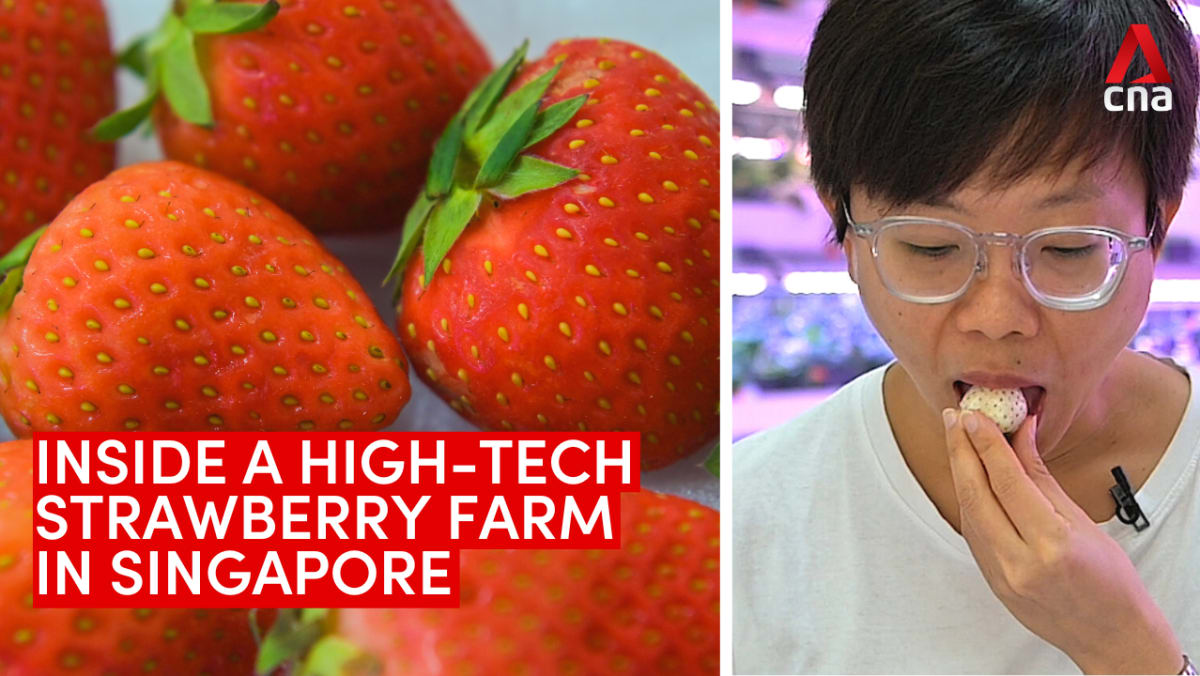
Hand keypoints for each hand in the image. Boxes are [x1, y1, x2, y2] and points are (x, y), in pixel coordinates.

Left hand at [942, 409, 1181, 673]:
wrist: (1110, 635)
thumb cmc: (1109, 579)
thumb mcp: (1082, 521)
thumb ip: (1042, 477)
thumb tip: (1021, 433)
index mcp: (1051, 544)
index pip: (1007, 482)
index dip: (986, 444)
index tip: (974, 415)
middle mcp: (1019, 561)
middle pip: (976, 495)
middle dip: (960, 451)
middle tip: (954, 417)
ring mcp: (1000, 575)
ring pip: (968, 512)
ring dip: (960, 472)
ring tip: (956, 439)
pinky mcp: (991, 582)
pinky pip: (972, 532)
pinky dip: (969, 500)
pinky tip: (968, 477)